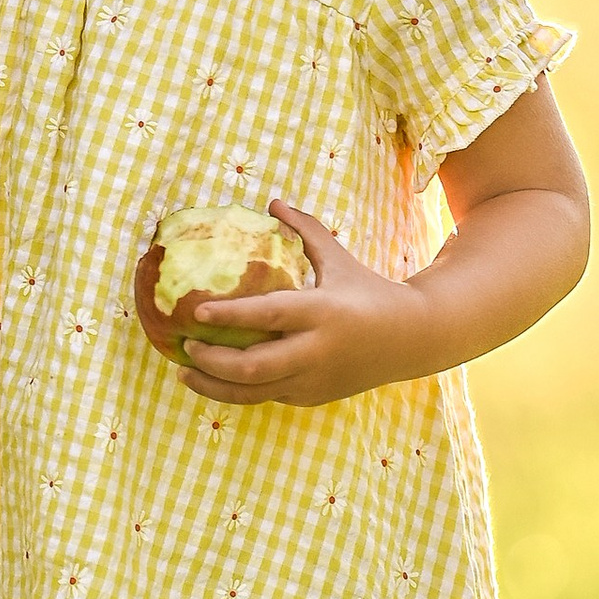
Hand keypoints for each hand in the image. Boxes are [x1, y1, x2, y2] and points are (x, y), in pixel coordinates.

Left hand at [150, 198, 431, 408]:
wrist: (413, 339)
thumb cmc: (371, 292)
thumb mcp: (340, 259)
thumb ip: (305, 230)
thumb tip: (273, 201)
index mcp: (323, 313)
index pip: (268, 316)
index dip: (230, 315)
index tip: (195, 310)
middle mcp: (316, 351)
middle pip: (253, 367)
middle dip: (212, 360)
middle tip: (186, 344)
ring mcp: (314, 380)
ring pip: (253, 393)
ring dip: (213, 386)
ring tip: (184, 372)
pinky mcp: (312, 397)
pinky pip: (266, 396)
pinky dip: (237, 390)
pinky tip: (213, 379)